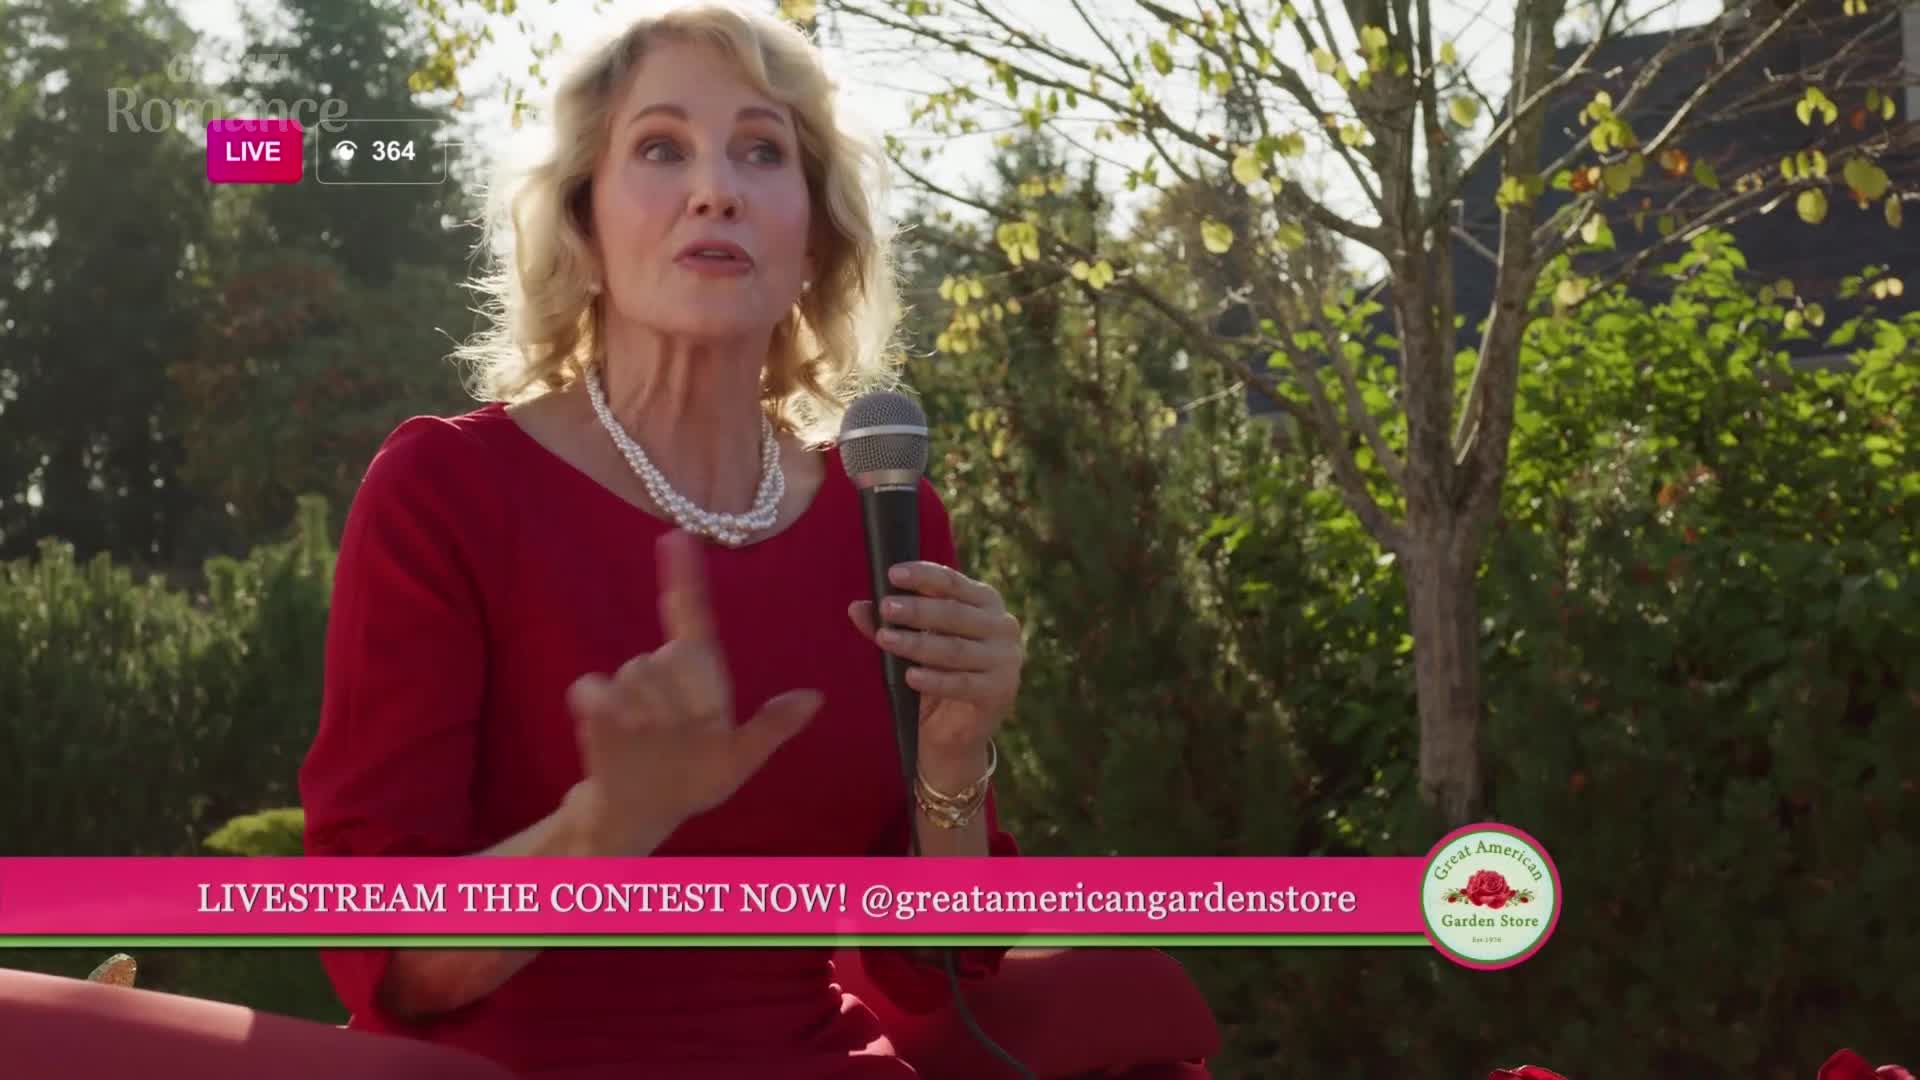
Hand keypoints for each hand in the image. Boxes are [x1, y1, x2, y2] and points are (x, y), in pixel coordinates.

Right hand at [566, 530, 822, 855]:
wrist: (644, 813)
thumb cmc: (692, 780)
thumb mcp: (740, 761)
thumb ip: (772, 728)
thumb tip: (815, 698)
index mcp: (700, 675)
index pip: (692, 615)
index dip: (685, 575)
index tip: (677, 537)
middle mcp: (662, 671)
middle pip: (671, 655)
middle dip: (683, 699)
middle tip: (687, 734)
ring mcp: (625, 686)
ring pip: (639, 671)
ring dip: (653, 710)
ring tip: (656, 740)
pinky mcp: (594, 706)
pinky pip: (597, 686)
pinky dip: (610, 703)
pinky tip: (623, 724)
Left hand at [848, 562, 1022, 789]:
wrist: (955, 732)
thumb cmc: (936, 675)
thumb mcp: (912, 644)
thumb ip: (890, 625)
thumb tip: (857, 607)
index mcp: (985, 603)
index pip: (953, 582)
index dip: (923, 575)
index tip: (892, 574)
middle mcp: (1002, 626)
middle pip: (955, 613)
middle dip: (917, 610)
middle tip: (885, 608)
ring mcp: (1006, 660)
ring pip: (955, 648)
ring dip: (918, 644)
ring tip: (886, 640)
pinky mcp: (1000, 692)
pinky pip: (962, 684)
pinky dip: (935, 680)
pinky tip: (910, 676)